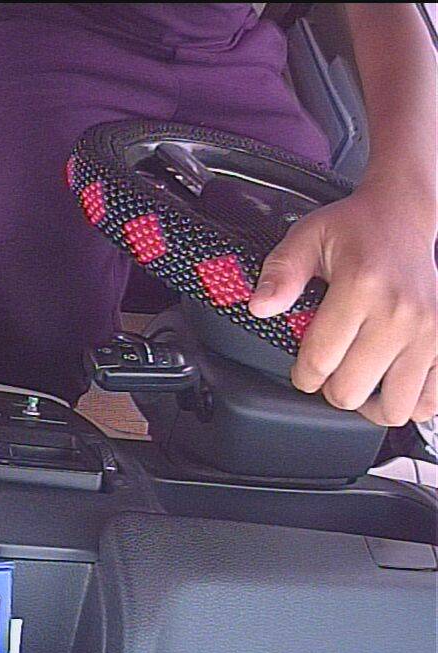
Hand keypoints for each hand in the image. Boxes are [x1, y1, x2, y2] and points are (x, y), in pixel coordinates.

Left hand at [250, 185, 437, 425]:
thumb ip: (280, 273)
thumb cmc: (354, 230)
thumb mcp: (306, 239)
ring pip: (393, 407)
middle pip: (351, 391)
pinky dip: (410, 403)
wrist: (403, 216)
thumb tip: (260, 307)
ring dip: (368, 403)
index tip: (302, 369)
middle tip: (328, 372)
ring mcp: (429, 331)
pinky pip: (432, 400)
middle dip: (330, 389)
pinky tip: (391, 385)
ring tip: (358, 382)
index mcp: (361, 288)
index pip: (320, 361)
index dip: (302, 375)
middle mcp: (400, 313)